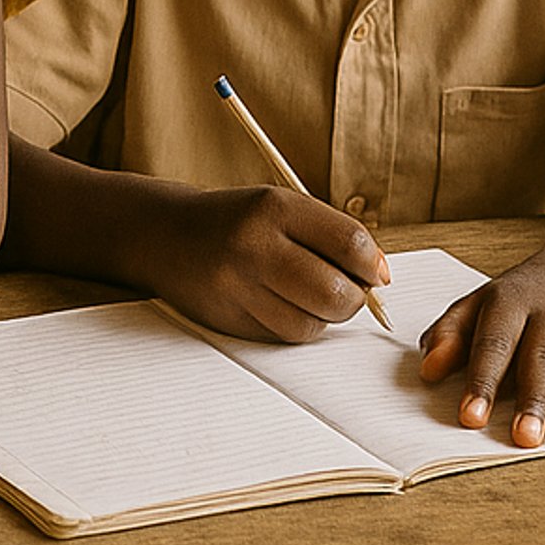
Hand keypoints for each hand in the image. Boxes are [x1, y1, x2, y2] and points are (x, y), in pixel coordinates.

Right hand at [143, 184, 389, 343]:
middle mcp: (254, 245)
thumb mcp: (279, 207)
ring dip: (322, 316)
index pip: (350, 243)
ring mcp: (238, 286)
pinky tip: (279, 304)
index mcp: (274, 207)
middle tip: (346, 290)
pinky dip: (294, 326)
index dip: (372, 266)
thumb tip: (380, 277)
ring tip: (305, 295)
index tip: (374, 273)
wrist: (164, 234)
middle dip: (353, 299)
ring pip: (312, 324)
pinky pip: (284, 337)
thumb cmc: (235, 220)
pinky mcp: (228, 319)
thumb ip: (331, 234)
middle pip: (336, 292)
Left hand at [421, 243, 544, 445]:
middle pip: (542, 357)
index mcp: (511, 301)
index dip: (482, 381)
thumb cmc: (530, 293)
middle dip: (533, 399)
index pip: (493, 344)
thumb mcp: (484, 302)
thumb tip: (428, 371)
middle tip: (523, 438)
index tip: (470, 417)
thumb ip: (452, 334)